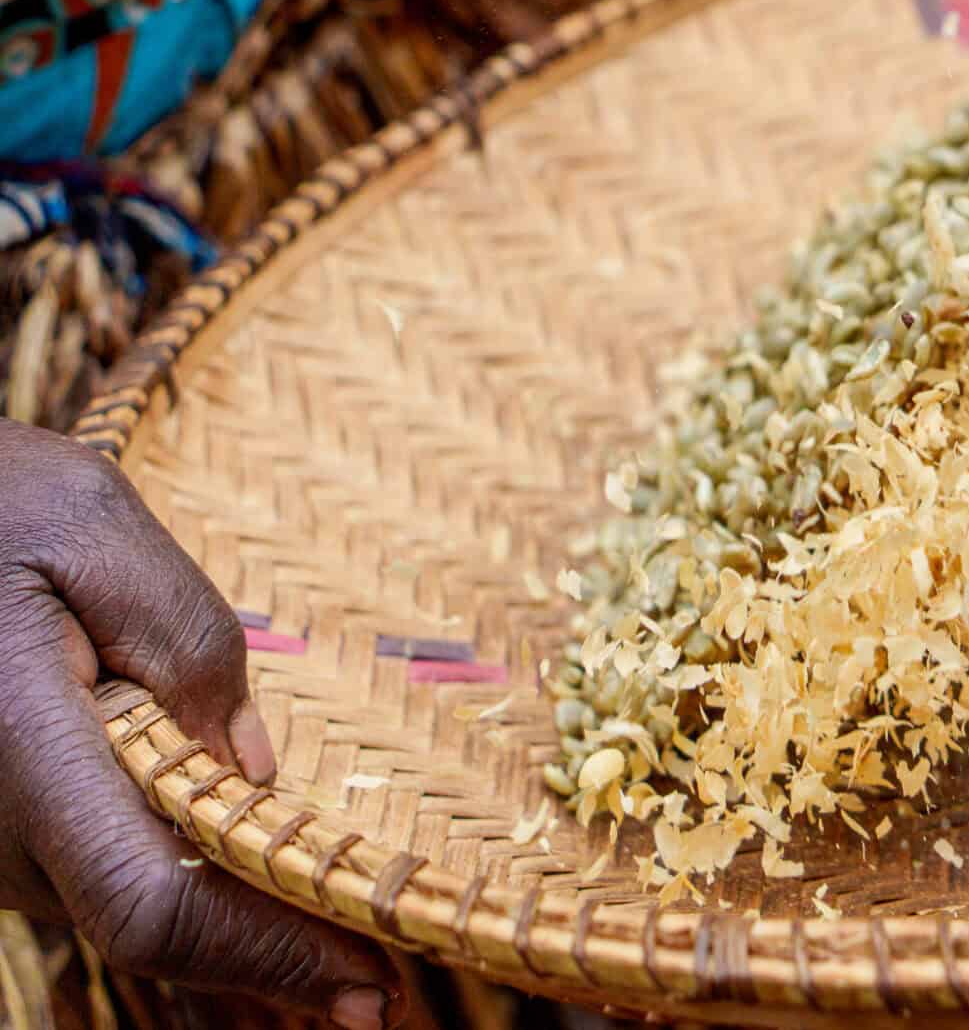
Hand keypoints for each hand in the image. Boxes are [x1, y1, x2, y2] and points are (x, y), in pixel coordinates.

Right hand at [0, 421, 399, 1026]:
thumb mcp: (89, 524)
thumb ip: (182, 637)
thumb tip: (253, 767)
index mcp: (25, 752)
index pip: (152, 903)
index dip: (264, 955)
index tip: (370, 984)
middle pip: (152, 926)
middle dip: (273, 960)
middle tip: (391, 989)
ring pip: (127, 908)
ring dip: (236, 935)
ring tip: (349, 952)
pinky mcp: (3, 829)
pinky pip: (105, 878)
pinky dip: (191, 897)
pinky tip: (268, 905)